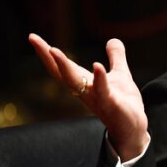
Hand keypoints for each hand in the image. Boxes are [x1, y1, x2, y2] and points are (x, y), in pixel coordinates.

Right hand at [28, 33, 149, 159]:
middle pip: (61, 73)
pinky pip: (102, 91)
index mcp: (84, 82)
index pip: (61, 67)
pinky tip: (97, 65)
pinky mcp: (111, 105)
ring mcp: (96, 98)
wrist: (134, 129)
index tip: (32, 37)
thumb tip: (113, 39)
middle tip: (34, 39)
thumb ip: (116, 57)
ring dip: (64, 66)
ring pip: (75, 82)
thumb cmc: (124, 103)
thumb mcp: (121, 75)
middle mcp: (85, 91)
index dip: (46, 53)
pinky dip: (99, 78)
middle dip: (47, 57)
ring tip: (53, 49)